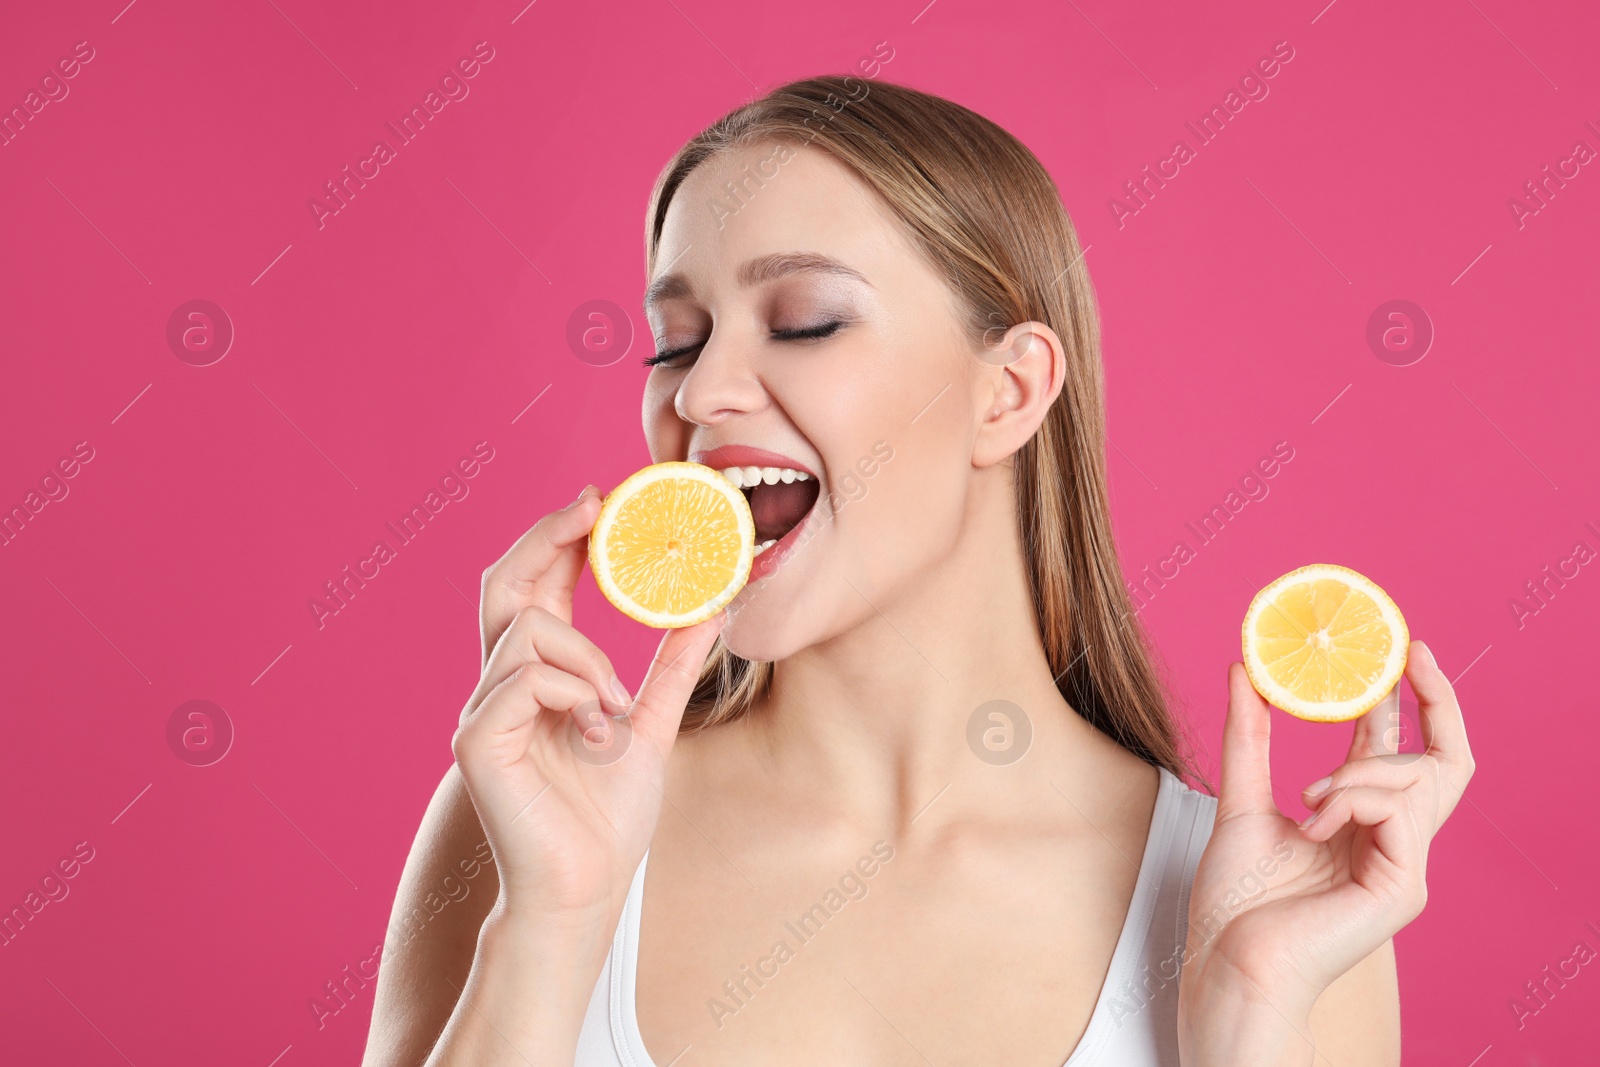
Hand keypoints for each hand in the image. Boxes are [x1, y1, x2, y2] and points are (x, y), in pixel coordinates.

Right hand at [452, 485, 724, 927]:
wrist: (587, 889)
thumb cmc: (608, 818)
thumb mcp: (650, 725)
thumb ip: (672, 667)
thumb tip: (709, 610)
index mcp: (537, 677)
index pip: (537, 585)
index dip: (563, 536)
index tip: (604, 501)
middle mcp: (501, 686)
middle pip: (503, 582)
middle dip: (547, 535)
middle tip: (593, 506)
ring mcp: (483, 713)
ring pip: (527, 630)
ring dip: (588, 655)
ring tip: (616, 707)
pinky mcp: (477, 743)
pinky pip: (523, 679)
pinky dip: (572, 691)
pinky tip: (597, 732)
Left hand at [1177, 641, 1475, 1040]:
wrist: (1229, 964)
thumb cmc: (1235, 904)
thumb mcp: (1240, 801)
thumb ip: (1248, 738)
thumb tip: (1241, 672)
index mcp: (1359, 824)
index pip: (1401, 754)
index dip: (1408, 702)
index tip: (1397, 654)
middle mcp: (1391, 843)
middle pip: (1445, 764)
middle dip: (1438, 704)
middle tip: (1407, 657)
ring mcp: (1403, 867)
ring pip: (1416, 780)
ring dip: (1357, 771)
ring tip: (1309, 795)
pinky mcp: (1403, 888)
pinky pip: (1397, 812)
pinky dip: (1352, 801)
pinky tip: (1314, 822)